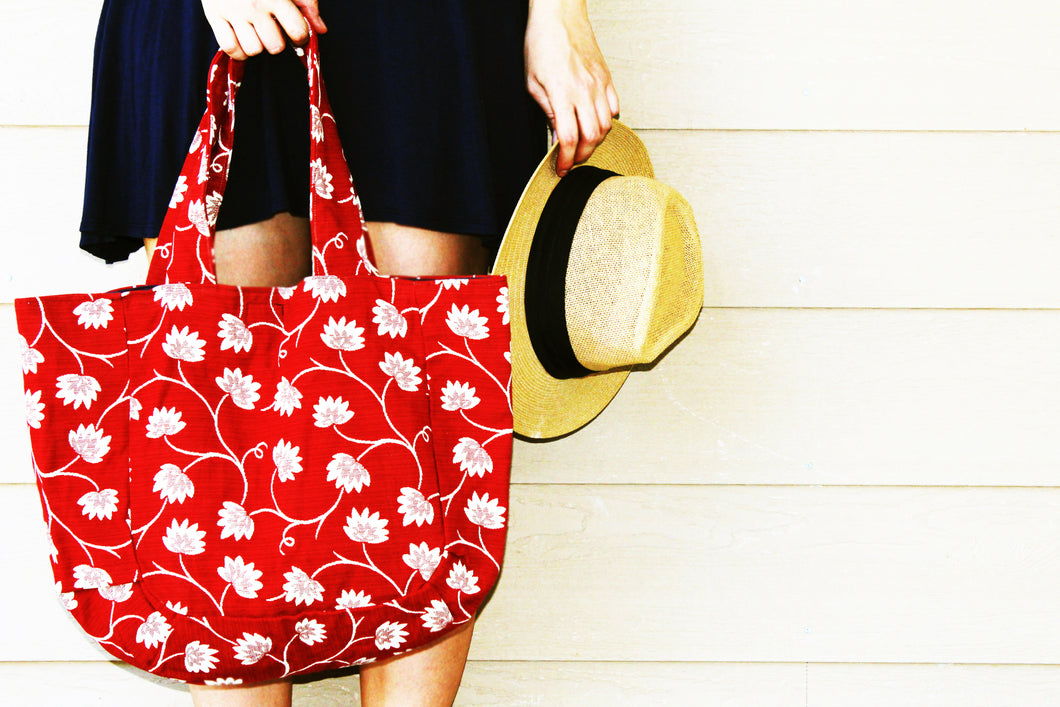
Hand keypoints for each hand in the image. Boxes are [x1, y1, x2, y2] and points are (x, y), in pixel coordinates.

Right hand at [200, 0, 327, 60]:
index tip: (296, 32)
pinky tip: (241, 39)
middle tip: (271, 29)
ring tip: (255, 32)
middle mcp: (253, 5)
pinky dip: (238, 50)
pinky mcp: (213, 15)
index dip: (300, 36)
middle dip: (277, 41)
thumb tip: (320, 29)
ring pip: (253, 50)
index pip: (297, 31)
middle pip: (275, 46)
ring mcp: (232, 11)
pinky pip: (230, 48)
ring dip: (257, 45)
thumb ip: (307, 3)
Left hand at [525, 0, 619, 175]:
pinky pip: (615, 108)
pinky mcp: (607, 78)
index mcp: (562, 93)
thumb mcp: (533, 82)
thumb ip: (547, 112)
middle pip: (591, 137)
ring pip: (606, 126)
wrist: (559, 16)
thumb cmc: (542, 43)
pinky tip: (595, 123)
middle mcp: (584, 91)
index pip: (569, 138)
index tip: (562, 168)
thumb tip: (555, 135)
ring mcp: (599, 85)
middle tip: (571, 160)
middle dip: (581, 155)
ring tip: (582, 144)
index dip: (566, 159)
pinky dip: (607, 122)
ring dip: (594, 141)